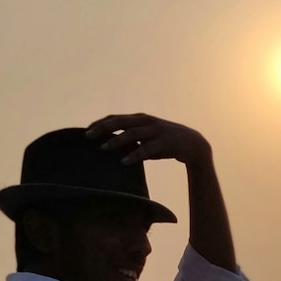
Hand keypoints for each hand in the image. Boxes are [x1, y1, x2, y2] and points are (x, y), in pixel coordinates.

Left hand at [85, 113, 210, 165]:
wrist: (193, 145)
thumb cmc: (165, 143)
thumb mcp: (146, 138)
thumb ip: (131, 139)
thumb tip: (110, 145)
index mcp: (141, 119)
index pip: (116, 118)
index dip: (101, 123)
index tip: (86, 131)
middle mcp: (147, 122)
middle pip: (121, 122)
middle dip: (103, 128)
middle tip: (88, 136)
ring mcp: (156, 131)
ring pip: (132, 133)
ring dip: (117, 140)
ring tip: (103, 148)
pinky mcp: (165, 143)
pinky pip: (147, 149)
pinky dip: (135, 154)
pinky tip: (124, 162)